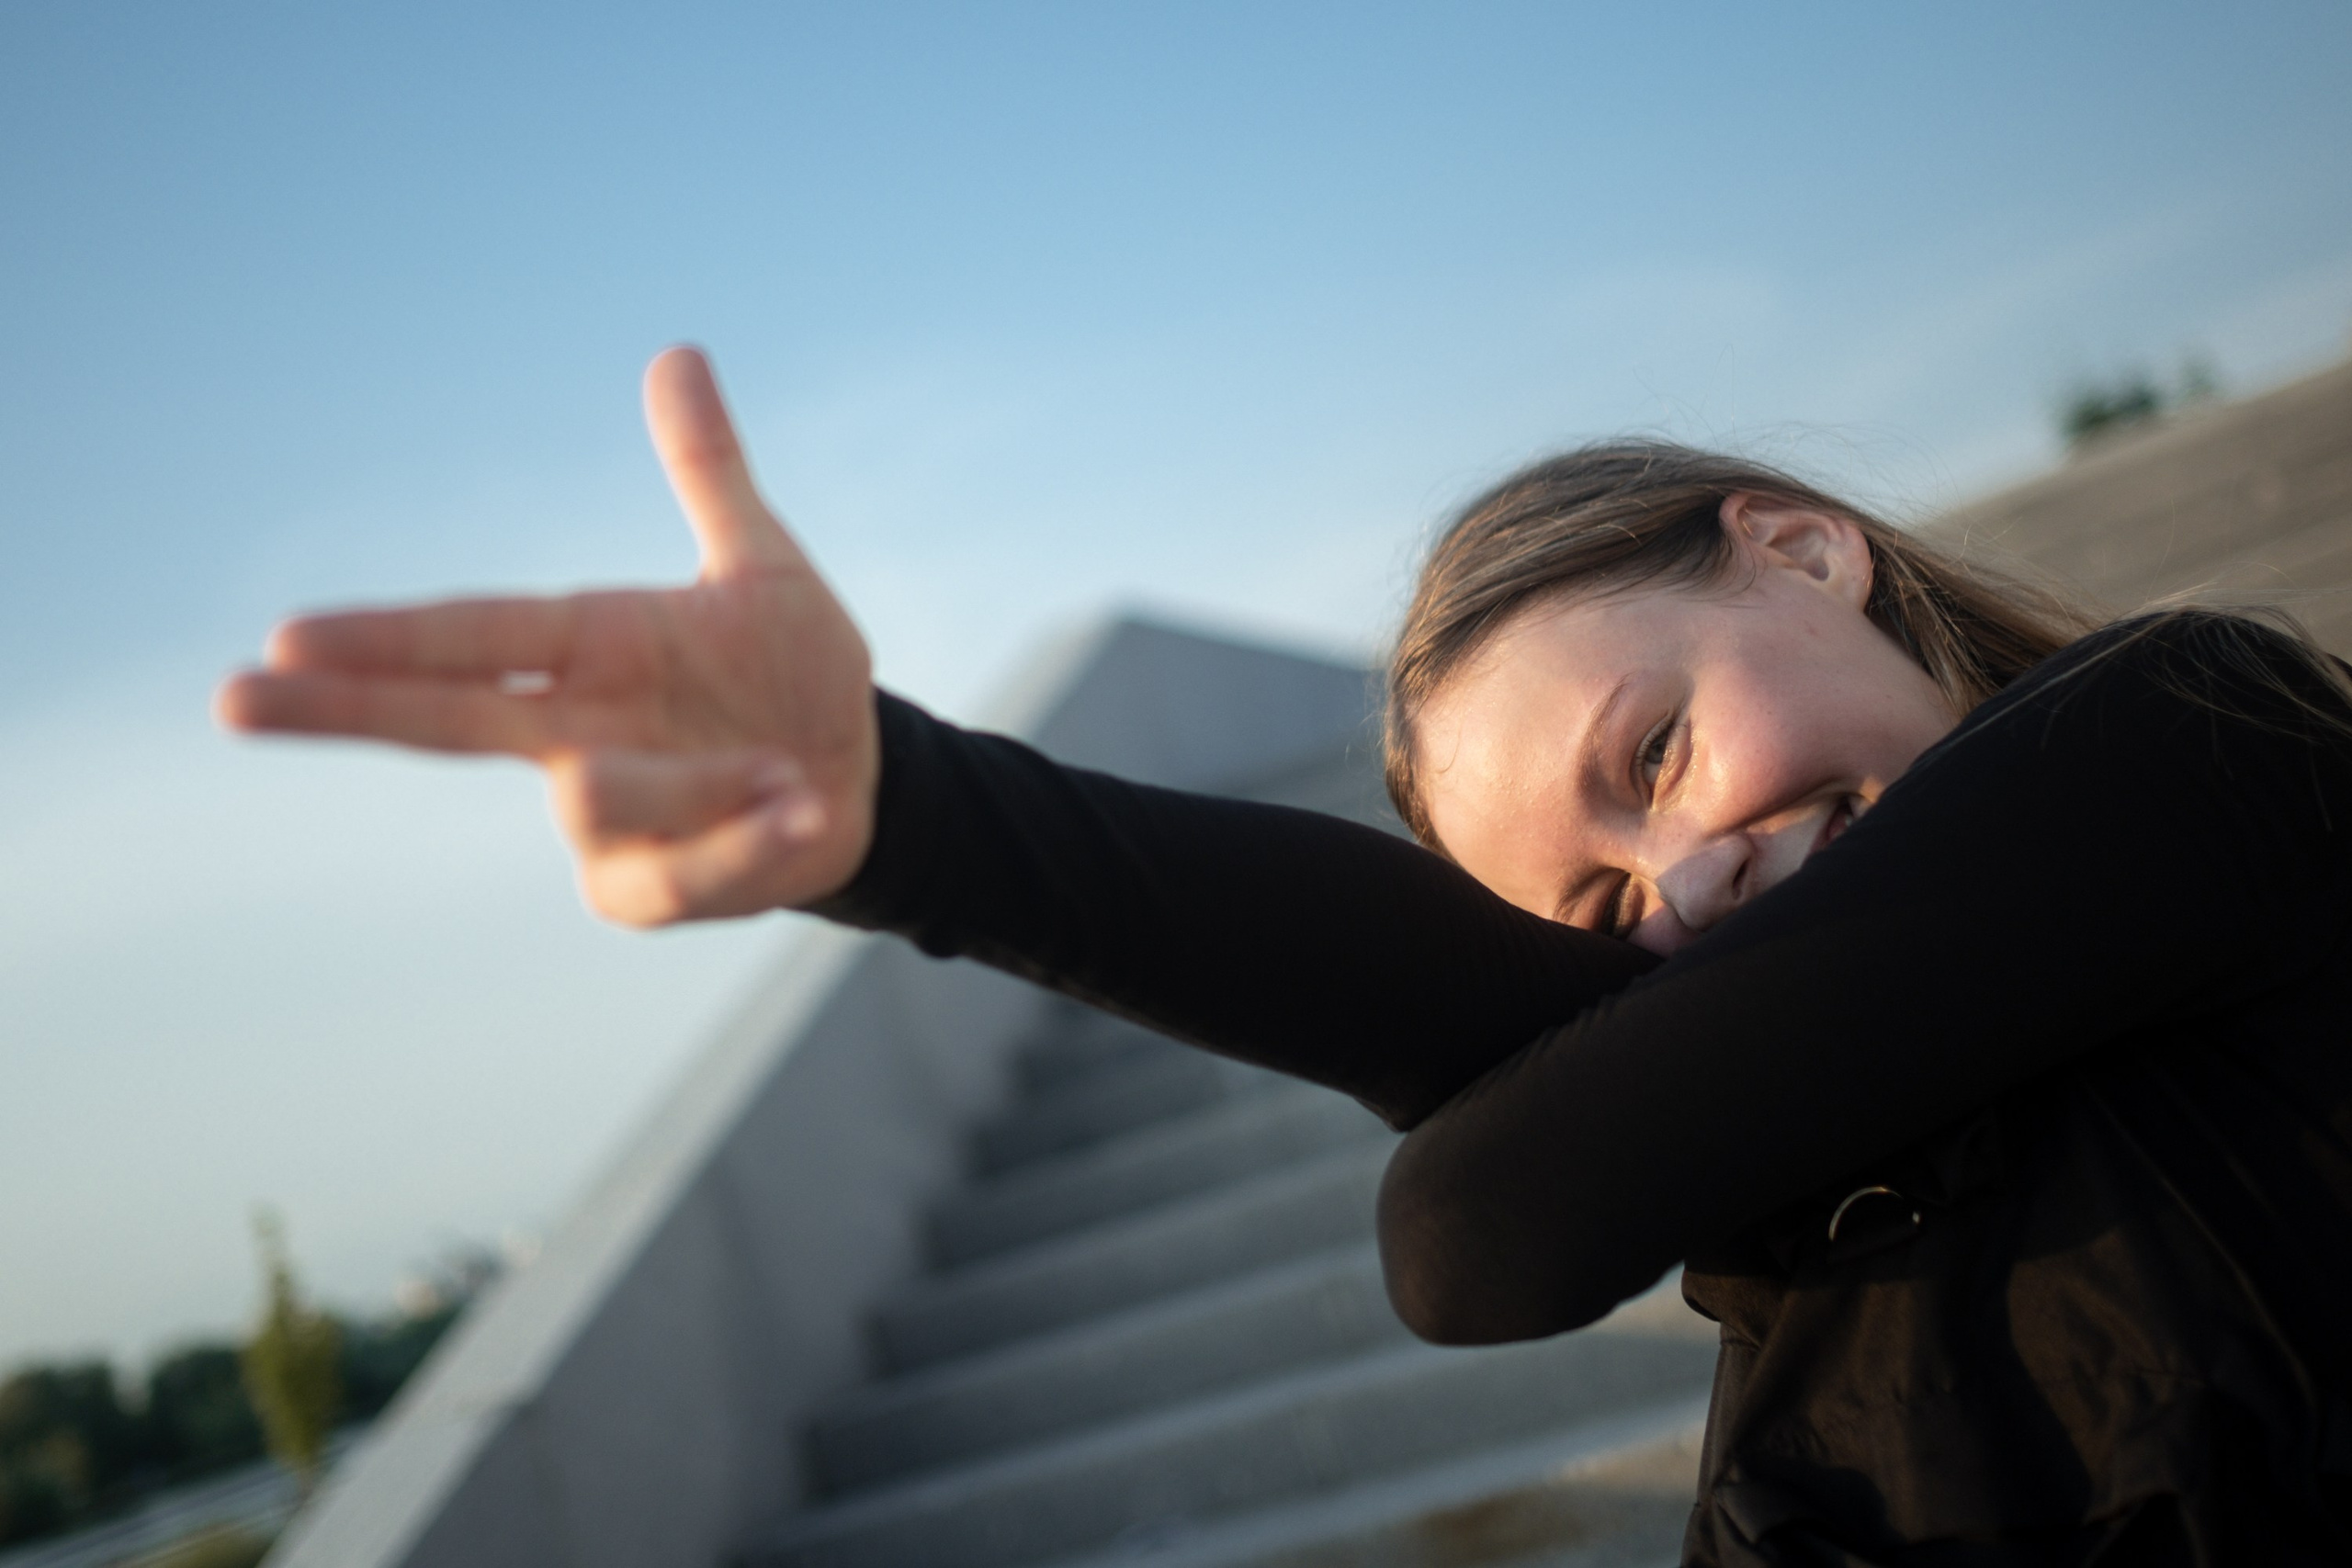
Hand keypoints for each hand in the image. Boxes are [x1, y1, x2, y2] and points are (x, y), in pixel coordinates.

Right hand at [216, 347, 879, 924]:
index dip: (383, 638)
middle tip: (231, 700)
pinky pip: (680, 869)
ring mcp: (596, 819)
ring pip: (596, 794)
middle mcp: (571, 730)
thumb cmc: (791, 671)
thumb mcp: (762, 565)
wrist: (856, 781)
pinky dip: (747, 836)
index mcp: (589, 646)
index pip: (469, 636)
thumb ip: (710, 471)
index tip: (285, 636)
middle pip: (440, 721)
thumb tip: (677, 352)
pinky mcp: (639, 891)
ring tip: (781, 765)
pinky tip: (797, 807)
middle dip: (342, 711)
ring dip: (704, 777)